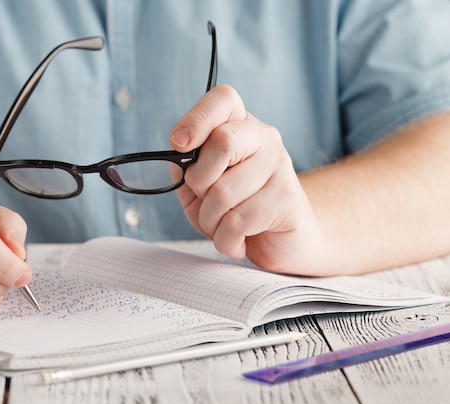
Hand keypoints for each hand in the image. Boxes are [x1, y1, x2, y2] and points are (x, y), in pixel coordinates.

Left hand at [170, 85, 322, 273]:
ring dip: (210, 220)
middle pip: (222, 142)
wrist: (283, 243)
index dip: (197, 118)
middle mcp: (264, 139)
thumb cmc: (237, 211)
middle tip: (206, 199)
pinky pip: (237, 222)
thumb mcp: (201, 190)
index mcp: (240, 127)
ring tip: (222, 226)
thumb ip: (186, 171)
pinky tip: (237, 240)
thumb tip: (178, 160)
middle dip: (199, 181)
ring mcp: (280, 168)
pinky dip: (225, 240)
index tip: (178, 144)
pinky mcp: (287, 202)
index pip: (223, 99)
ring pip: (223, 192)